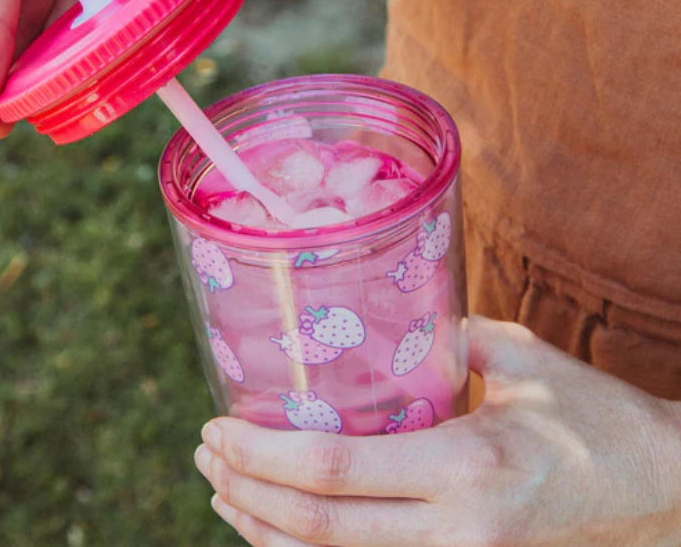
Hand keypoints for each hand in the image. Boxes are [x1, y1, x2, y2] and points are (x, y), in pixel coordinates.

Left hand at [194, 315, 680, 545]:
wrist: (658, 492)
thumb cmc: (593, 414)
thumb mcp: (520, 357)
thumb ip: (445, 335)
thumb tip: (382, 313)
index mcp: (466, 464)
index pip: (335, 470)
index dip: (261, 455)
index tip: (217, 426)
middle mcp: (455, 530)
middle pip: (317, 529)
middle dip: (246, 492)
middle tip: (203, 451)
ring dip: (264, 530)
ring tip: (221, 489)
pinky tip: (277, 526)